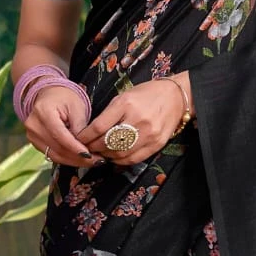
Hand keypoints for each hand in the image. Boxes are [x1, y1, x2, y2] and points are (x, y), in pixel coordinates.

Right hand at [25, 85, 104, 167]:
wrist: (50, 95)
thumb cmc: (65, 98)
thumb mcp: (77, 107)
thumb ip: (81, 127)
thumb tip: (86, 148)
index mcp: (43, 112)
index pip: (60, 135)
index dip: (75, 148)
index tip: (90, 155)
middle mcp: (34, 125)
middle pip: (57, 148)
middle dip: (78, 157)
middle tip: (97, 161)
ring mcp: (32, 135)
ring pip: (55, 155)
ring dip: (74, 161)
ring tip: (92, 162)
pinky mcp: (35, 142)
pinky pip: (52, 155)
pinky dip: (67, 159)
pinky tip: (80, 159)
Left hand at [76, 74, 192, 165]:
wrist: (175, 97)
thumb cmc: (146, 94)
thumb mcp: (124, 96)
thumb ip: (109, 114)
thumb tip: (92, 133)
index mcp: (126, 104)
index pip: (99, 127)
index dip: (86, 137)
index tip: (79, 140)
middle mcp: (138, 119)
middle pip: (108, 142)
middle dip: (94, 148)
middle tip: (88, 149)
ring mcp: (149, 134)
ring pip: (120, 153)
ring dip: (106, 156)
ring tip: (101, 153)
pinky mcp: (157, 144)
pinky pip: (134, 158)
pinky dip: (121, 161)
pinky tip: (115, 157)